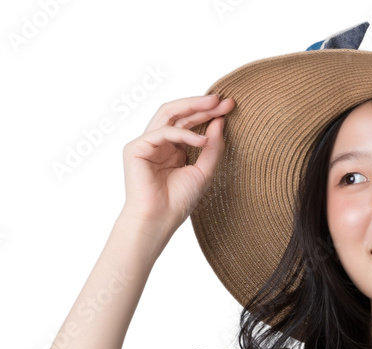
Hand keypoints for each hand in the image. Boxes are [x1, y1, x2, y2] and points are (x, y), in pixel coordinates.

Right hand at [119, 94, 234, 235]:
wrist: (159, 220)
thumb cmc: (178, 201)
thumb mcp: (203, 172)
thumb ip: (212, 148)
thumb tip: (220, 121)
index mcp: (173, 148)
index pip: (190, 122)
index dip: (209, 113)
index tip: (230, 107)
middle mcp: (159, 142)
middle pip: (180, 113)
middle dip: (202, 106)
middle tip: (223, 100)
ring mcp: (146, 143)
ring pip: (169, 114)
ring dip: (192, 107)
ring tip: (214, 106)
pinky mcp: (136, 147)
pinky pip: (163, 132)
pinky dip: (184, 134)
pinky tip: (202, 140)